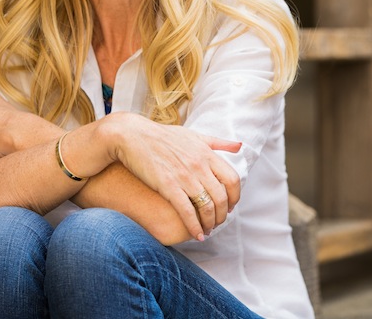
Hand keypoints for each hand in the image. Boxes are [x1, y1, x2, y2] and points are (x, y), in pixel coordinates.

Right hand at [100, 112, 241, 240]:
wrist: (132, 135)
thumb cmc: (162, 136)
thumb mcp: (194, 135)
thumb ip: (218, 142)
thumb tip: (240, 146)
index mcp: (207, 153)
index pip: (232, 179)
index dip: (234, 197)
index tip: (229, 206)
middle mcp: (199, 165)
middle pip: (221, 197)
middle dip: (222, 215)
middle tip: (218, 223)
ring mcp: (184, 176)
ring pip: (207, 207)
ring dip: (210, 224)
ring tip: (207, 231)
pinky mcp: (168, 186)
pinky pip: (187, 212)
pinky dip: (194, 226)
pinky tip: (196, 235)